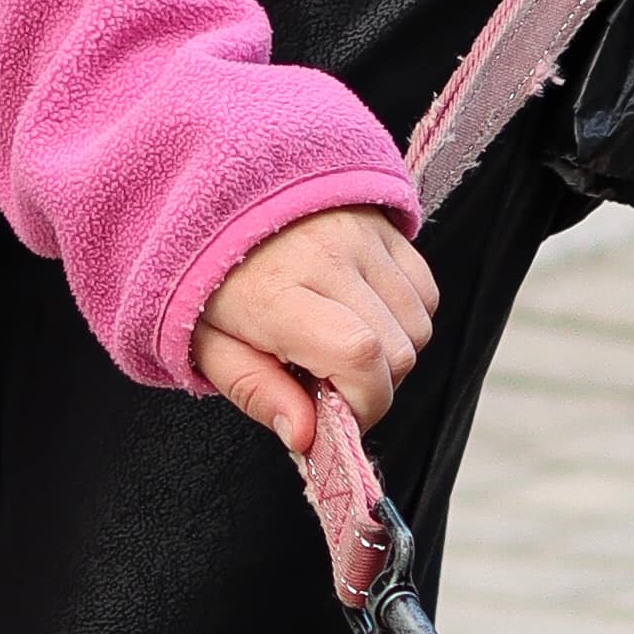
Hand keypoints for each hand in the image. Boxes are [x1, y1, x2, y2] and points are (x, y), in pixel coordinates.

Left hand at [191, 205, 442, 465]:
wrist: (216, 196)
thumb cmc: (210, 278)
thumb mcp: (208, 345)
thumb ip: (255, 392)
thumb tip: (304, 437)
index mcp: (277, 292)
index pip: (358, 355)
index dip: (361, 404)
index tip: (332, 416)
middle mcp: (330, 257)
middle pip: (398, 351)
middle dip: (373, 387)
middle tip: (328, 382)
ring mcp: (364, 235)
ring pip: (419, 327)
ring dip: (392, 354)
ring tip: (341, 347)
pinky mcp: (385, 225)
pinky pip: (425, 292)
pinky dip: (404, 319)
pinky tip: (363, 317)